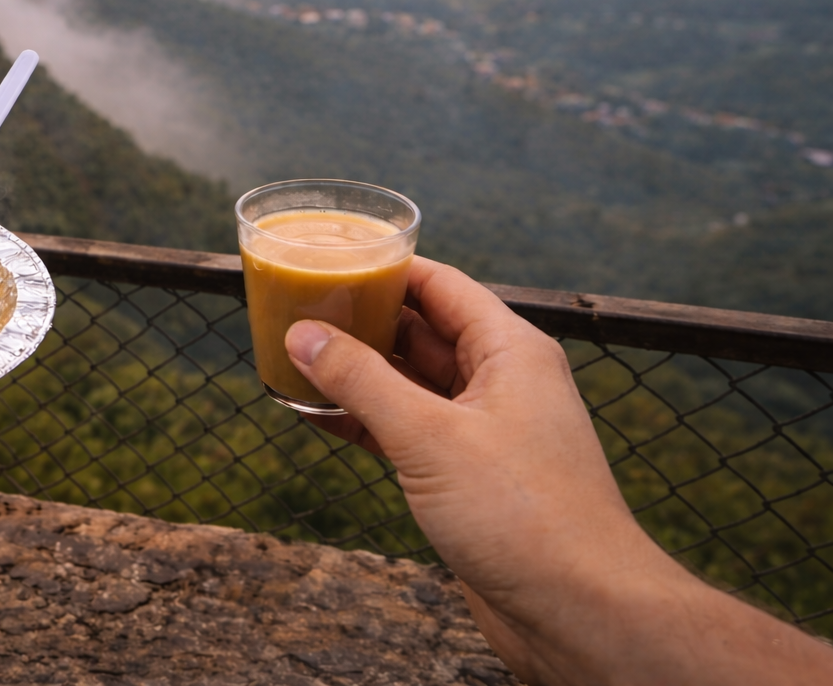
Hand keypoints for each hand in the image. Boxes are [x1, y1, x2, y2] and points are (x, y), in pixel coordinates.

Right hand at [284, 256, 832, 685]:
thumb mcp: (429, 437)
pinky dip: (363, 421)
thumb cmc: (525, 516)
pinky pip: (405, 432)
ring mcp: (483, 432)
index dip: (384, 268)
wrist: (580, 613)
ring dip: (355, 374)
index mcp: (509, 351)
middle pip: (420, 330)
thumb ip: (362, 381)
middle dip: (360, 321)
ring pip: (408, 384)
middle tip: (297, 307)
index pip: (440, 285)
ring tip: (292, 358)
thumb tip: (303, 334)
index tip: (329, 260)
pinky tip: (315, 415)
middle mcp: (499, 383)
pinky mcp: (466, 478)